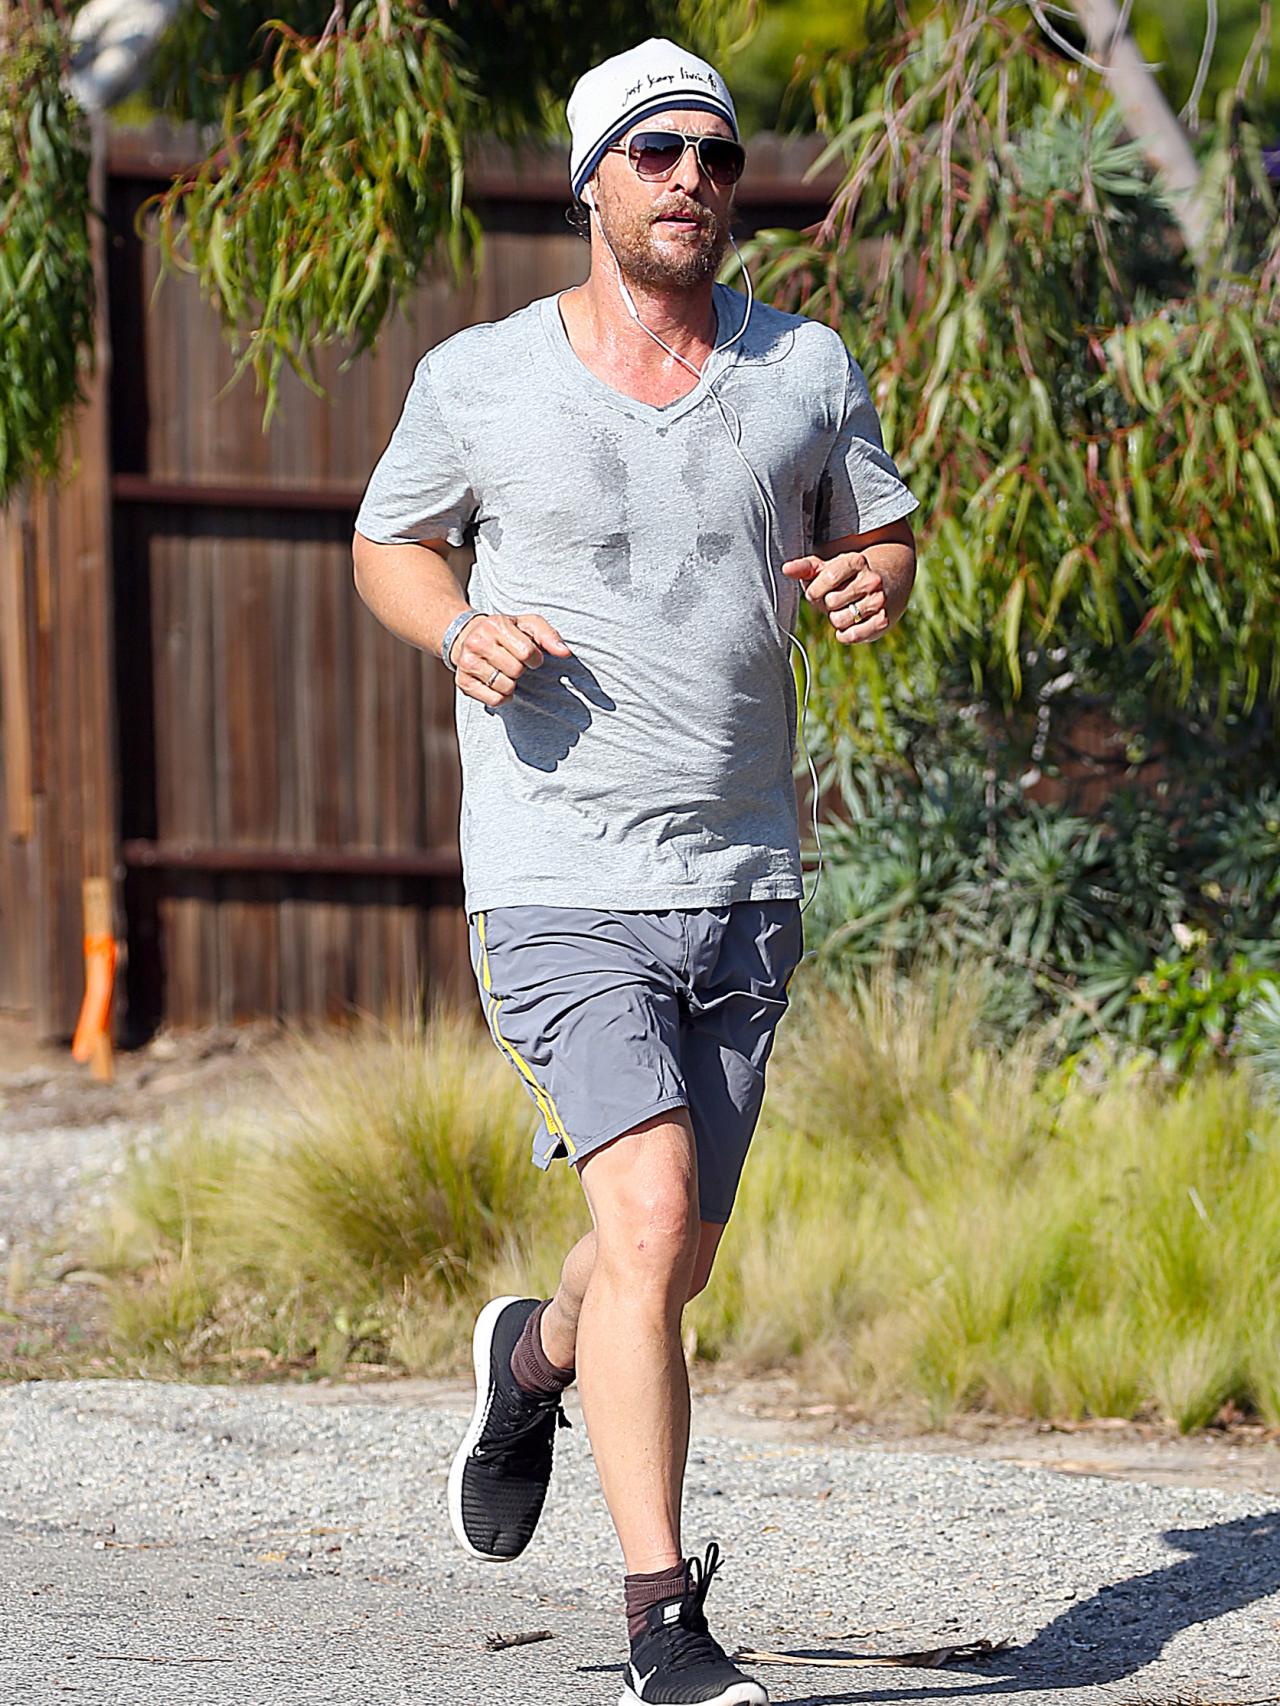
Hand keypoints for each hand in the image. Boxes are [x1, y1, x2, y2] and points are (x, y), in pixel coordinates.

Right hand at [450, 612, 571, 704]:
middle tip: (514, 662)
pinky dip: (502, 696)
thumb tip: (565, 652)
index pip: (527, 652)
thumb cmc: (506, 632)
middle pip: (516, 671)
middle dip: (521, 670)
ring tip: (504, 671)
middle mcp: (477, 642)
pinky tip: (498, 684)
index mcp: (495, 625)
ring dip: (511, 683)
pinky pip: (494, 700)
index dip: (535, 658)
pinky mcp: (463, 682)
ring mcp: (467, 663)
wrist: (468, 636)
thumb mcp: (528, 625)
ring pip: (505, 687)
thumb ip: (549, 635)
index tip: (530, 656)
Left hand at [781, 550, 888, 643]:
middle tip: (836, 600)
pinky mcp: (883, 620)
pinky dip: (846, 635)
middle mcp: (871, 580)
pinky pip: (853, 635)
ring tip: (845, 609)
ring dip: (837, 619)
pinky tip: (849, 625)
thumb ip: (805, 568)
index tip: (819, 590)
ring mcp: (879, 601)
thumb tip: (786, 569)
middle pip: (831, 602)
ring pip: (840, 621)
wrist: (887, 583)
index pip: (827, 579)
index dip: (815, 590)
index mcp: (856, 562)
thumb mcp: (827, 568)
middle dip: (827, 605)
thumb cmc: (848, 576)